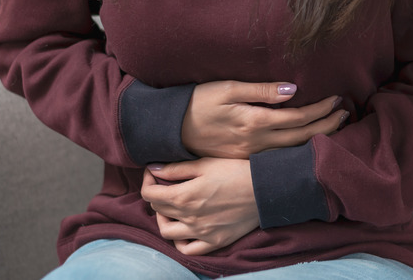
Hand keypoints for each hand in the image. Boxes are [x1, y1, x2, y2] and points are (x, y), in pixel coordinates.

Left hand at [141, 158, 259, 255]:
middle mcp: (189, 217)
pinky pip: (188, 249)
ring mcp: (201, 232)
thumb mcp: (205, 164)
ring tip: (173, 209)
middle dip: (156, 196)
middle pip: (158, 210)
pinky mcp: (214, 241)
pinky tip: (185, 228)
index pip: (150, 194)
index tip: (154, 174)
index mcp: (184, 196)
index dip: (147, 181)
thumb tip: (152, 169)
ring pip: (167, 232)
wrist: (264, 188)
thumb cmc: (235, 171)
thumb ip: (175, 168)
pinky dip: (180, 241)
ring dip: (164, 219)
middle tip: (166, 186)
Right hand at [182, 80, 347, 157]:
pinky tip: (305, 141)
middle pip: (302, 137)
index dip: (321, 109)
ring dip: (315, 137)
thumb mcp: (228, 88)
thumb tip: (293, 90)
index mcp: (255, 122)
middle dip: (326, 125)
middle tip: (345, 114)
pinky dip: (297, 148)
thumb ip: (262, 90)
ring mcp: (251, 155)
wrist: (171, 128)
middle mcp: (257, 143)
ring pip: (292, 150)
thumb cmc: (198, 102)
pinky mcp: (244, 160)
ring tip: (333, 127)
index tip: (337, 99)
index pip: (299, 118)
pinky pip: (278, 157)